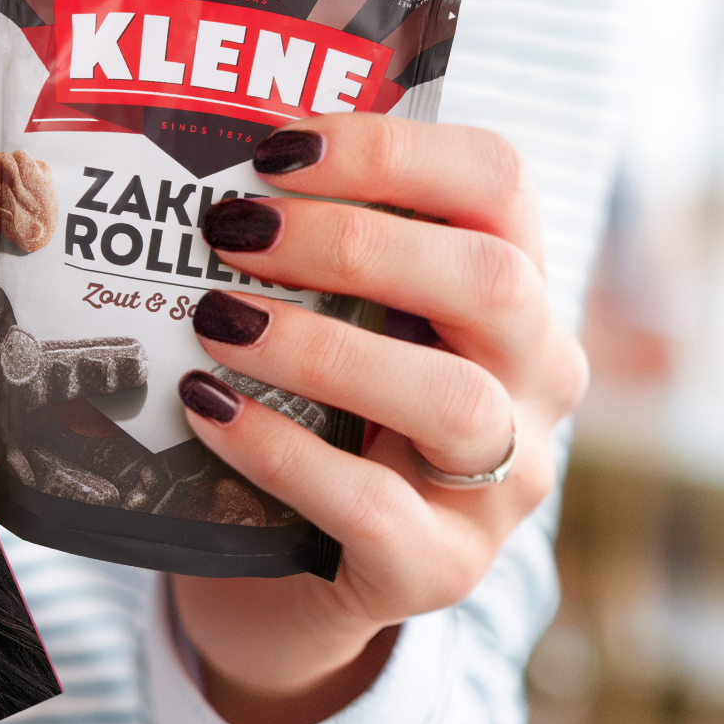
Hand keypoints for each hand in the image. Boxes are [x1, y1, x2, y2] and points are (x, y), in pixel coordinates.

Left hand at [168, 116, 587, 723]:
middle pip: (495, 283)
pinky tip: (206, 409)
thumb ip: (300, 241)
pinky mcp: (436, 570)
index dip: (393, 149)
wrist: (286, 575)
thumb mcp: (325, 312)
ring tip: (215, 321)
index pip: (499, 182)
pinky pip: (372, 507)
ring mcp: (497, 485)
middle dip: (354, 243)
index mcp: (511, 287)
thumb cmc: (306, 406)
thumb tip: (190, 148)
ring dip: (321, 347)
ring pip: (454, 401)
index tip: (277, 148)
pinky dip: (280, 450)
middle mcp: (533, 380)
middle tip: (231, 228)